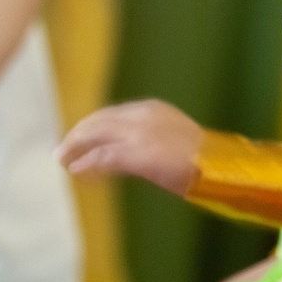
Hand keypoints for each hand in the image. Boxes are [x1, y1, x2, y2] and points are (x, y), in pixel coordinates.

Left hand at [57, 100, 203, 194]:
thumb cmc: (204, 160)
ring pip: (95, 136)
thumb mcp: (174, 140)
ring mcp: (138, 134)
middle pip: (97, 122)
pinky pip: (102, 157)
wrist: (220, 167)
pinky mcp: (136, 154)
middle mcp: (141, 115)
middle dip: (77, 136)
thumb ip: (149, 140)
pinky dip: (87, 164)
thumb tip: (125, 153)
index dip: (90, 127)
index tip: (78, 139)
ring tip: (63, 162)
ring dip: (75, 149)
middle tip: (62, 152)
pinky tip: (78, 172)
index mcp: (152, 109)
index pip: (110, 114)